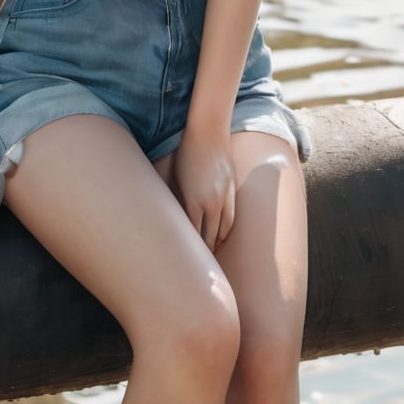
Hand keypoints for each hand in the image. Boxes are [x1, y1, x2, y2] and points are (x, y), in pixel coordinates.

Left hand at [171, 130, 235, 253]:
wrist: (207, 131)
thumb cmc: (185, 153)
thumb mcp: (174, 177)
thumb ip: (176, 200)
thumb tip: (172, 218)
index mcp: (194, 202)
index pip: (194, 236)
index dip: (191, 251)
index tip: (186, 264)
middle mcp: (213, 203)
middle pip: (211, 238)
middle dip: (206, 254)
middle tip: (200, 271)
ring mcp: (225, 196)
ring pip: (225, 229)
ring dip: (219, 243)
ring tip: (213, 255)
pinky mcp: (232, 189)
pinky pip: (232, 216)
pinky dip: (227, 229)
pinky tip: (222, 235)